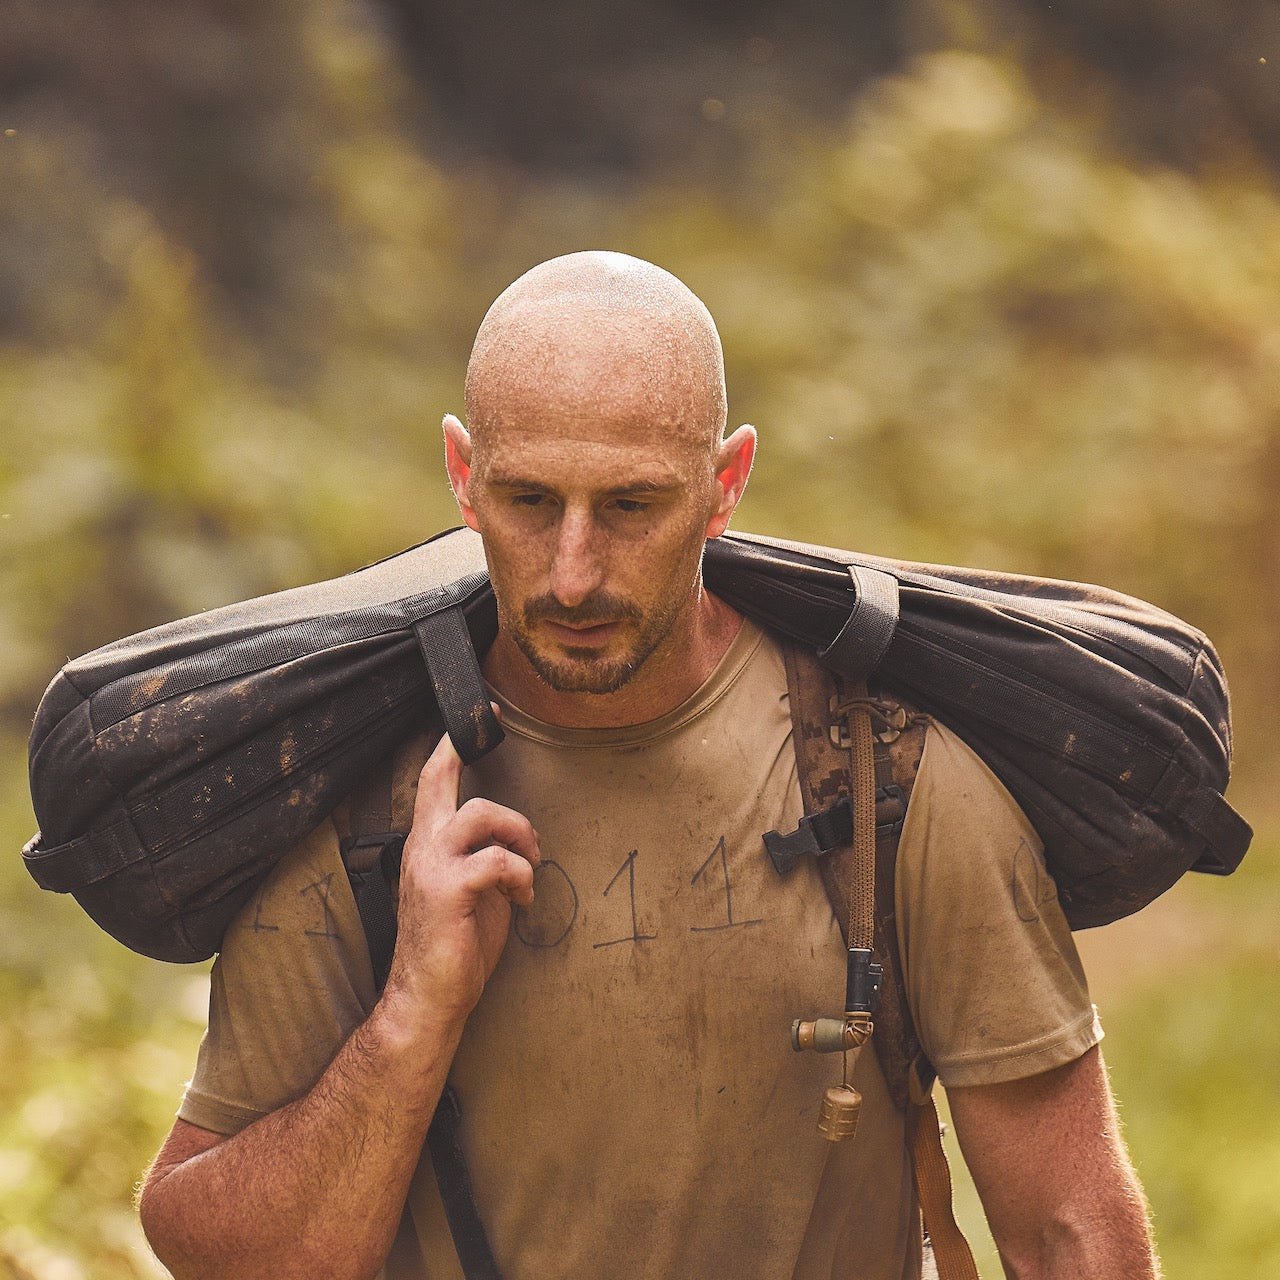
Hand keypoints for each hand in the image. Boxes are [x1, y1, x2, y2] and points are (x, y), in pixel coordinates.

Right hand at [381, 730, 539, 1030]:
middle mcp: (421, 847)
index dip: (454, 742)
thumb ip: (483, 857)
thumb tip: (518, 843)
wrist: (427, 999)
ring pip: (482, 815)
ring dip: (520, 839)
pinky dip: (521, 875)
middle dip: (509, 811)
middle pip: (455, 787)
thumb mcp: (470, 890)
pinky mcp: (447, 890)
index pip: (433, 778)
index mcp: (426, 844)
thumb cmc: (453, 947)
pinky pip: (497, 860)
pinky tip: (522, 898)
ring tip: (528, 873)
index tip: (484, 712)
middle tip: (532, 846)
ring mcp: (430, 867)